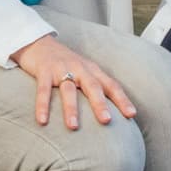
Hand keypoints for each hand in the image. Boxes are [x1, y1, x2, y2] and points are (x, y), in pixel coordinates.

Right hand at [11, 34, 135, 130]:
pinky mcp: (44, 71)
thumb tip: (109, 116)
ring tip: (73, 127)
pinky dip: (42, 105)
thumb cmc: (64, 64)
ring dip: (71, 109)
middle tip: (106, 121)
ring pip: (68, 90)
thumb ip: (94, 88)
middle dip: (100, 104)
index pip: (111, 85)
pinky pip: (43, 90)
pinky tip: (42, 121)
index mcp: (92, 70)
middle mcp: (80, 68)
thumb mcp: (83, 71)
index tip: (131, 114)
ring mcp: (61, 69)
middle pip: (93, 86)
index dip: (122, 99)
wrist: (39, 43)